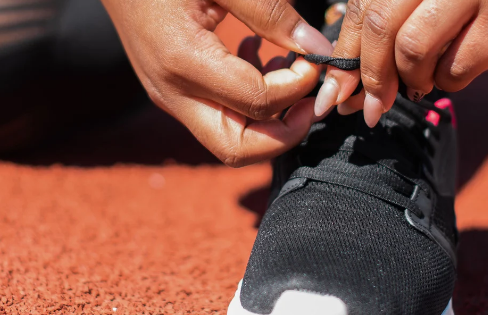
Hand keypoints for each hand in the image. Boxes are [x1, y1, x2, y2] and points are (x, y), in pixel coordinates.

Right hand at [101, 0, 333, 166]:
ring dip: (269, 121)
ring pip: (229, 141)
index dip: (298, 87)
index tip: (314, 58)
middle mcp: (172, 92)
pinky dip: (249, 106)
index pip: (257, 102)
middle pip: (239, 150)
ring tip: (291, 72)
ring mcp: (168, 97)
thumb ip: (271, 13)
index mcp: (183, 61)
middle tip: (311, 97)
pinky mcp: (171, 92)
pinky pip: (218, 118)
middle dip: (285, 133)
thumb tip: (318, 49)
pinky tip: (258, 58)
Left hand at [313, 0, 487, 126]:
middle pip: (379, 28)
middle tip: (369, 109)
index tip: (333, 92)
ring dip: (409, 79)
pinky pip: (457, 68)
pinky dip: (446, 81)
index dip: (342, 54)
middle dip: (367, 78)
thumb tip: (352, 69)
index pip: (363, 7)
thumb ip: (400, 11)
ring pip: (414, 51)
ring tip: (418, 82)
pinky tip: (453, 73)